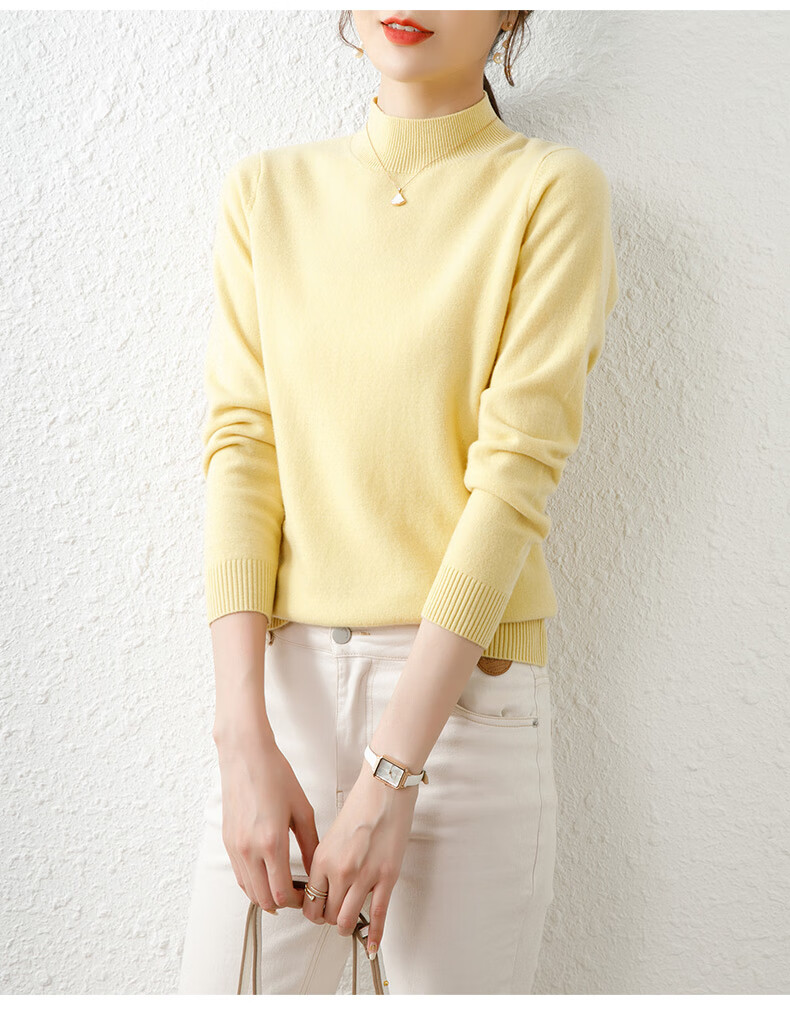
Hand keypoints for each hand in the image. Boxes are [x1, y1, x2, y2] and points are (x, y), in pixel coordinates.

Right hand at [214, 727, 318, 914]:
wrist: (246, 755)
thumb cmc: (276, 776)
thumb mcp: (302, 810)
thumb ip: (311, 844)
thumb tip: (316, 870)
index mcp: (271, 842)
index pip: (281, 893)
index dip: (297, 901)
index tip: (308, 895)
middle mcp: (248, 849)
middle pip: (264, 899)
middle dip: (283, 903)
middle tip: (299, 894)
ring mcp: (234, 847)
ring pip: (249, 891)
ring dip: (267, 896)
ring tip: (285, 885)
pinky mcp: (227, 842)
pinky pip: (239, 875)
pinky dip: (253, 883)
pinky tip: (268, 874)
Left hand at [301, 762, 418, 956]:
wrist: (386, 790)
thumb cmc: (361, 805)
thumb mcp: (331, 833)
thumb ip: (325, 861)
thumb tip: (322, 883)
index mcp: (323, 858)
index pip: (309, 902)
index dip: (312, 911)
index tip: (317, 911)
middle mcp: (340, 871)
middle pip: (327, 915)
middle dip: (329, 919)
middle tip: (333, 915)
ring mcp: (364, 876)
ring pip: (347, 920)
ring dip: (345, 927)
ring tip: (348, 924)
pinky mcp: (386, 878)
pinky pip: (377, 915)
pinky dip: (374, 935)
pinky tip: (371, 945)